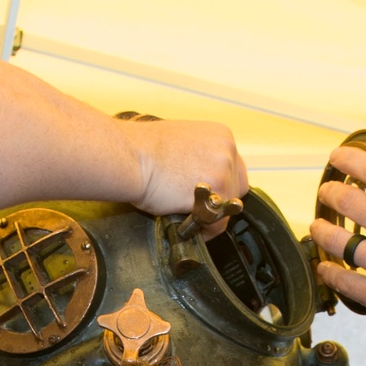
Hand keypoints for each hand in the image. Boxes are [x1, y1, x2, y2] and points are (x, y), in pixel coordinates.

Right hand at [122, 118, 247, 216]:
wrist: (128, 156)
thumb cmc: (142, 149)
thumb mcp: (181, 144)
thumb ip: (199, 159)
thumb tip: (199, 178)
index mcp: (220, 135)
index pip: (233, 169)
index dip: (220, 187)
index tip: (207, 197)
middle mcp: (227, 149)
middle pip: (236, 188)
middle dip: (218, 202)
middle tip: (197, 209)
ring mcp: (224, 169)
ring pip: (227, 207)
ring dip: (209, 216)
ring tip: (186, 216)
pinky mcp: (217, 190)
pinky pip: (218, 222)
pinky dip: (204, 230)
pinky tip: (187, 225)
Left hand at [308, 149, 365, 345]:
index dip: (351, 160)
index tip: (339, 156)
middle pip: (349, 201)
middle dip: (331, 192)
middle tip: (326, 191)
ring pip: (337, 240)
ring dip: (321, 230)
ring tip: (316, 226)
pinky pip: (343, 280)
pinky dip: (328, 271)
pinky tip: (323, 267)